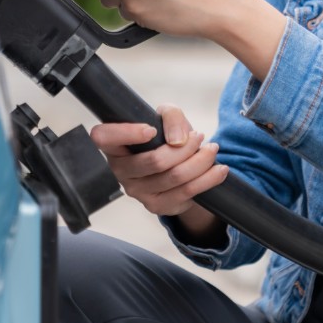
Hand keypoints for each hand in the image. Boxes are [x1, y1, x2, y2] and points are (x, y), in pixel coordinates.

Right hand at [89, 105, 228, 216]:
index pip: (103, 137)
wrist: (177, 167)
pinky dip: (207, 179)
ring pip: (174, 177)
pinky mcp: (156, 206)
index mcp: (114, 145)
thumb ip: (170, 116)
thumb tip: (178, 140)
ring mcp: (137, 191)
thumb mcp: (166, 118)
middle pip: (154, 161)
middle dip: (185, 147)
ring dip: (200, 161)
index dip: (126, 133)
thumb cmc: (165, 138)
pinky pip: (186, 192)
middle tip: (199, 137)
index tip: (151, 130)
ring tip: (213, 150)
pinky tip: (219, 170)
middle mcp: (121, 170)